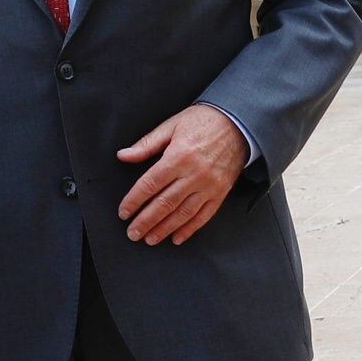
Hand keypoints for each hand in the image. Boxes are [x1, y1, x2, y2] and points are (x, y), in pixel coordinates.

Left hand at [116, 103, 247, 246]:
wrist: (237, 123)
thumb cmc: (203, 122)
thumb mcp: (171, 126)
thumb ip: (146, 144)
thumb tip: (123, 156)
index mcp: (179, 156)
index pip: (151, 184)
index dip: (135, 200)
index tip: (124, 212)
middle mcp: (194, 174)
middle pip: (165, 203)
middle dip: (146, 221)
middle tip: (133, 233)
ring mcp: (209, 186)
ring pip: (183, 213)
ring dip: (165, 229)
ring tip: (150, 239)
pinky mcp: (220, 193)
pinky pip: (204, 216)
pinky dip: (189, 229)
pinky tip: (177, 237)